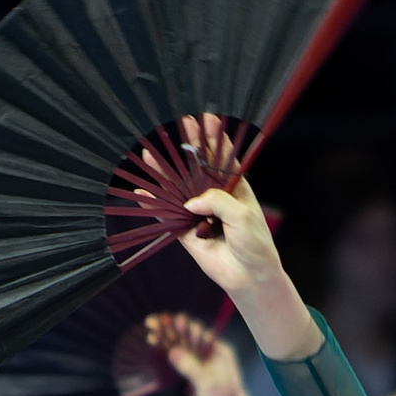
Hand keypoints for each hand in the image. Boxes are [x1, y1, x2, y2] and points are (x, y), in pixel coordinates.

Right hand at [146, 115, 319, 360]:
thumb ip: (216, 201)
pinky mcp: (187, 232)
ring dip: (164, 172)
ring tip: (149, 153)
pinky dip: (154, 205)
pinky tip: (141, 192)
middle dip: (190, 145)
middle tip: (182, 123)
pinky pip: (168, 215)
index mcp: (236, 190)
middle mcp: (216, 199)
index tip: (207, 118)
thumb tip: (191, 202)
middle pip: (198, 168)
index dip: (215, 139)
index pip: (223, 159)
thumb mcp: (241, 215)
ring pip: (178, 189)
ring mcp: (200, 214)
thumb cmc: (254, 244)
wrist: (249, 277)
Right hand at [146, 312, 255, 395]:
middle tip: (151, 322)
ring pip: (178, 344)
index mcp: (216, 349)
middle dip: (169, 328)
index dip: (183, 325)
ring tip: (149, 331)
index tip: (170, 321)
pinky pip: (174, 356)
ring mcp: (197, 360)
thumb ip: (191, 367)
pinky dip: (164, 350)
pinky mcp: (188, 369)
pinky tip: (152, 343)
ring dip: (164, 337)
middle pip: (185, 335)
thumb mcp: (208, 382)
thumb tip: (173, 351)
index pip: (198, 332)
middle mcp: (206, 351)